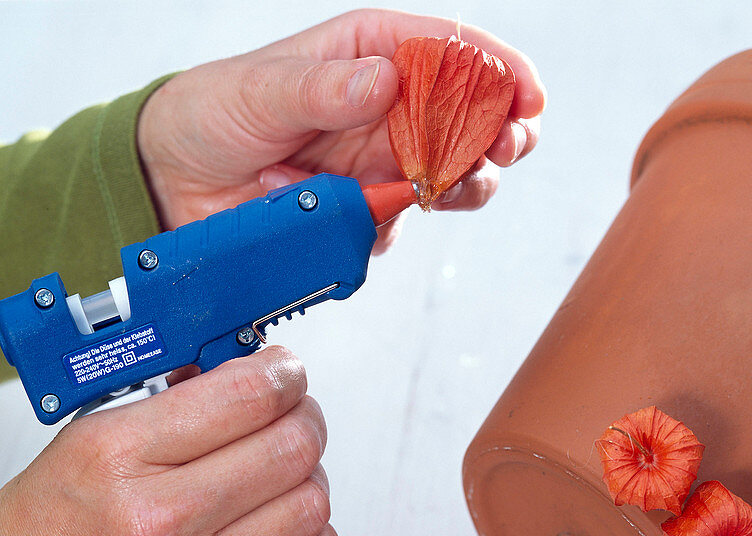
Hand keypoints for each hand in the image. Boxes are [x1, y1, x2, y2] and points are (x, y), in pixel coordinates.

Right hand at [0, 347, 337, 535]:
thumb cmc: (50, 535)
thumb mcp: (91, 443)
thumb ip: (174, 406)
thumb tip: (246, 374)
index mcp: (121, 458)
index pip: (246, 396)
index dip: (284, 373)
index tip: (287, 372)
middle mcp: (163, 519)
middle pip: (291, 447)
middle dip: (303, 420)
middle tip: (293, 420)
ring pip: (310, 506)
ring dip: (308, 481)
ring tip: (283, 479)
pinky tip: (294, 534)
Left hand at [136, 10, 545, 250]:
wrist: (175, 185)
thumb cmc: (212, 114)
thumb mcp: (261, 91)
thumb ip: (323, 88)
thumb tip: (385, 82)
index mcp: (369, 55)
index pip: (449, 50)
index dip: (497, 69)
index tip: (527, 93)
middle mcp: (387, 107)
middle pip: (470, 114)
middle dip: (502, 128)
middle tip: (512, 143)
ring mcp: (383, 162)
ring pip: (456, 170)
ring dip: (474, 178)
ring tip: (468, 182)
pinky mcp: (370, 211)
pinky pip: (408, 219)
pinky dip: (410, 219)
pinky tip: (390, 209)